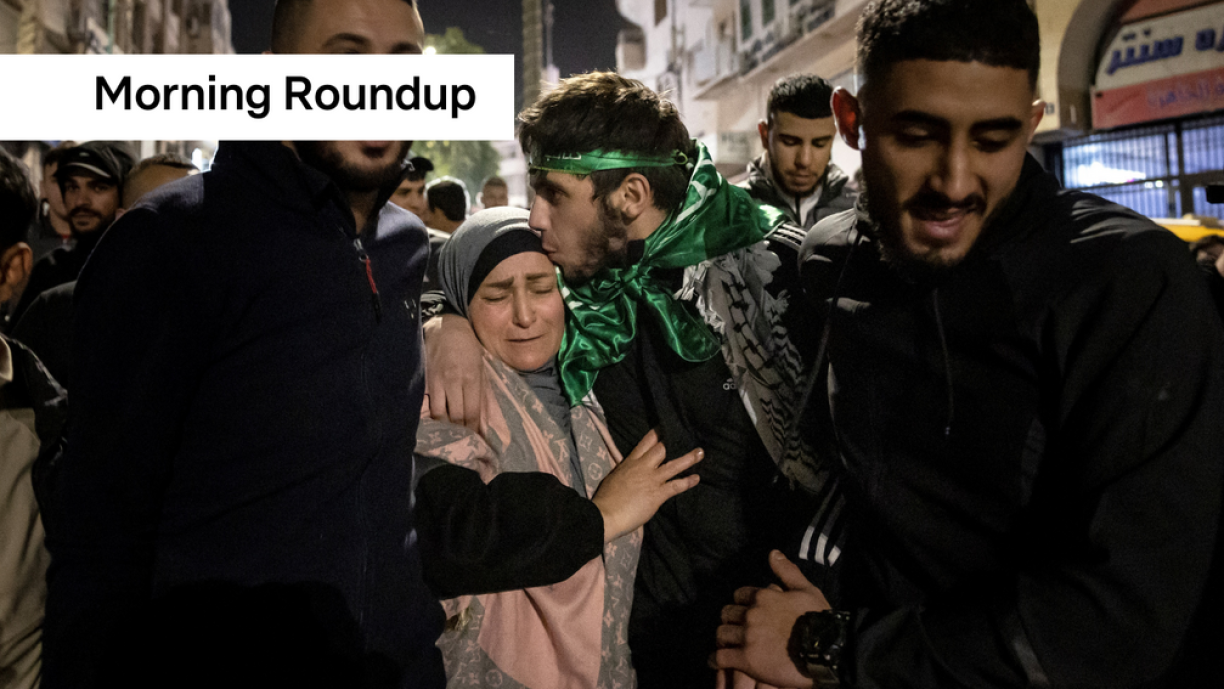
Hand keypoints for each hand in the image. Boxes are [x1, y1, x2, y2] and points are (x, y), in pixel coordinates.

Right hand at [423, 313, 484, 430]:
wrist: (445, 326)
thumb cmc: (468, 347)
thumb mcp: (480, 367)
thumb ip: (481, 393)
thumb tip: (482, 421)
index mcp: (472, 378)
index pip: (472, 413)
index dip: (473, 430)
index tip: (475, 440)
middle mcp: (454, 381)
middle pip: (457, 417)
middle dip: (461, 431)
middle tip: (463, 439)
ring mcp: (437, 381)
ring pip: (440, 414)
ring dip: (445, 425)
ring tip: (449, 431)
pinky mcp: (424, 379)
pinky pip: (427, 404)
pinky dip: (432, 415)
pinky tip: (435, 420)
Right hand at [592, 429, 701, 541]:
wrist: (605, 515)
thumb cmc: (606, 499)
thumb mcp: (614, 478)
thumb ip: (625, 471)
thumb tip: (629, 469)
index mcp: (629, 462)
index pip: (645, 443)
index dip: (656, 434)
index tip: (665, 427)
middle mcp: (642, 467)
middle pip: (661, 449)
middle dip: (673, 442)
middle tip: (685, 436)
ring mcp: (651, 480)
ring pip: (673, 465)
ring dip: (688, 459)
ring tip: (700, 453)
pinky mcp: (657, 494)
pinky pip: (676, 485)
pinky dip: (687, 482)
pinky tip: (696, 478)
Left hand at [712, 551, 830, 688]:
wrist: (825, 650)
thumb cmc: (819, 619)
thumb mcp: (807, 590)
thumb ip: (787, 572)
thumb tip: (773, 553)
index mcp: (763, 596)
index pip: (739, 595)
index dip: (740, 603)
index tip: (744, 611)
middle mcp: (751, 614)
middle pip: (727, 614)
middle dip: (730, 620)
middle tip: (735, 629)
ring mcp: (747, 636)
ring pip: (721, 634)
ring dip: (723, 639)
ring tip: (726, 645)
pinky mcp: (746, 659)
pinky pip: (721, 657)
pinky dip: (716, 659)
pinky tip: (717, 661)